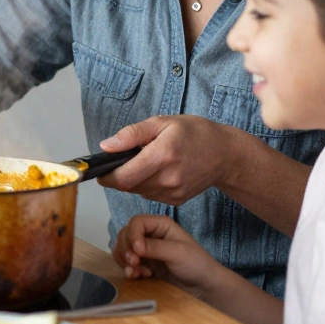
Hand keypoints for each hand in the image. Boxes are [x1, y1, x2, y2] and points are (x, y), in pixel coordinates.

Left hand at [97, 115, 239, 204]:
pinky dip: (146, 185)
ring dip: (133, 180)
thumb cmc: (194, 133)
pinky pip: (150, 195)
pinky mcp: (177, 200)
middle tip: (123, 161)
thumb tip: (106, 146)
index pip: (124, 177)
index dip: (107, 176)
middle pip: (128, 186)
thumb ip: (132, 134)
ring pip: (138, 192)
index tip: (100, 171)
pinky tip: (157, 171)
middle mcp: (168, 178)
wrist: (224, 154)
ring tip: (145, 162)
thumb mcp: (162, 122)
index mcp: (162, 155)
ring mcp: (174, 192)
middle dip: (119, 176)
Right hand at [113, 214, 225, 300]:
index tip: (138, 252)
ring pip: (122, 248)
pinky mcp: (143, 264)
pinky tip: (137, 276)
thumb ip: (155, 248)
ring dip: (125, 260)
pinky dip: (127, 269)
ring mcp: (145, 249)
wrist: (203, 287)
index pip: (136, 222)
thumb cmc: (196, 264)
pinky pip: (125, 262)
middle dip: (126, 250)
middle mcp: (150, 234)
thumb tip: (134, 246)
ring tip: (137, 272)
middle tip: (135, 264)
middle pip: (125, 234)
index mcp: (160, 225)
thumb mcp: (178, 253)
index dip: (132, 236)